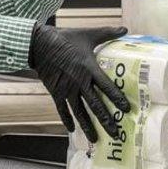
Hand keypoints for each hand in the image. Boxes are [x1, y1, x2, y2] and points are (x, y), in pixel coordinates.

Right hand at [28, 24, 130, 141]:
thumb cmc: (66, 39)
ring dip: (88, 126)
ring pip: (80, 112)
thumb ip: (107, 33)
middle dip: (106, 121)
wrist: (40, 44)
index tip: (127, 110)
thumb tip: (125, 29)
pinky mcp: (55, 92)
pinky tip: (72, 130)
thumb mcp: (88, 34)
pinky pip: (62, 109)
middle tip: (116, 134)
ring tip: (96, 139)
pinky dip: (67, 120)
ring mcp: (67, 89)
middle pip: (96, 105)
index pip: (107, 87)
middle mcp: (79, 82)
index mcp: (89, 68)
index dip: (117, 99)